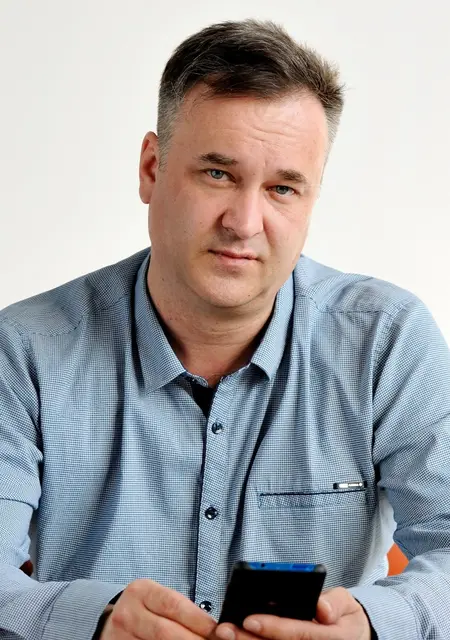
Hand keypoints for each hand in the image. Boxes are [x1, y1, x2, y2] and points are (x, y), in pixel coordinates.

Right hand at [99, 578, 217, 638]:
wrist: (109, 622)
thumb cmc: (143, 609)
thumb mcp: (156, 598)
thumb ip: (180, 609)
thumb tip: (213, 628)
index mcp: (141, 592)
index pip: (174, 605)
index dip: (198, 620)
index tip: (216, 631)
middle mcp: (129, 614)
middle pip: (165, 632)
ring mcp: (121, 636)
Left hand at [213, 587, 370, 639]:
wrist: (353, 637)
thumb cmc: (345, 618)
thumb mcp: (347, 604)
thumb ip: (335, 603)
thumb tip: (321, 608)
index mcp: (331, 638)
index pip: (299, 633)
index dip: (274, 627)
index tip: (250, 618)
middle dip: (249, 639)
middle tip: (225, 629)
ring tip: (224, 633)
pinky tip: (236, 637)